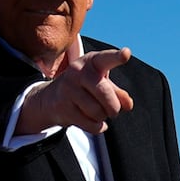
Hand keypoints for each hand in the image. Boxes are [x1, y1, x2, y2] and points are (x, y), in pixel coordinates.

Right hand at [18, 47, 134, 134]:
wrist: (51, 98)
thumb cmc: (85, 88)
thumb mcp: (102, 84)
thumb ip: (118, 93)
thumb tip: (128, 105)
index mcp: (92, 62)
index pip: (106, 59)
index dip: (117, 57)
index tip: (126, 54)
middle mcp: (78, 71)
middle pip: (105, 94)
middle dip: (114, 108)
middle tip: (113, 111)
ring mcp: (68, 88)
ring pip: (98, 112)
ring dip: (102, 117)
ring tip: (97, 113)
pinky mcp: (62, 106)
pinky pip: (91, 124)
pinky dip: (97, 127)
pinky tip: (93, 122)